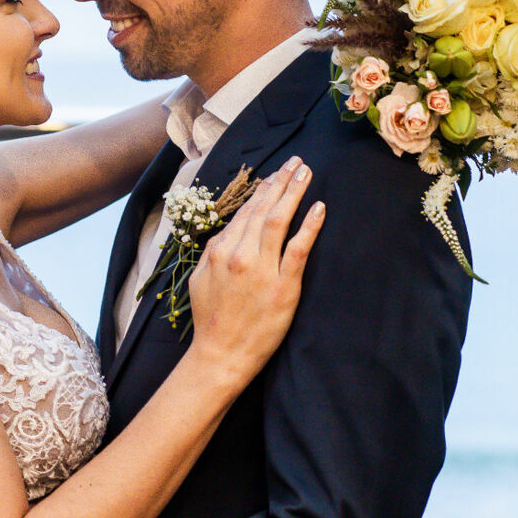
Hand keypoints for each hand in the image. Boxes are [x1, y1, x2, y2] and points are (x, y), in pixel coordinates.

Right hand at [187, 156, 324, 385]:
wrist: (221, 354)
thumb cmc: (211, 320)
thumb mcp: (200, 280)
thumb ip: (214, 253)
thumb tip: (229, 232)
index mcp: (219, 251)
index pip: (244, 213)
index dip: (262, 191)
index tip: (274, 176)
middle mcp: (239, 255)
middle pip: (263, 209)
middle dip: (280, 182)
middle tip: (296, 162)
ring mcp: (262, 270)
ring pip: (279, 221)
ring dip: (294, 193)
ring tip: (306, 173)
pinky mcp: (283, 286)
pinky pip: (298, 249)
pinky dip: (309, 226)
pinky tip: (318, 208)